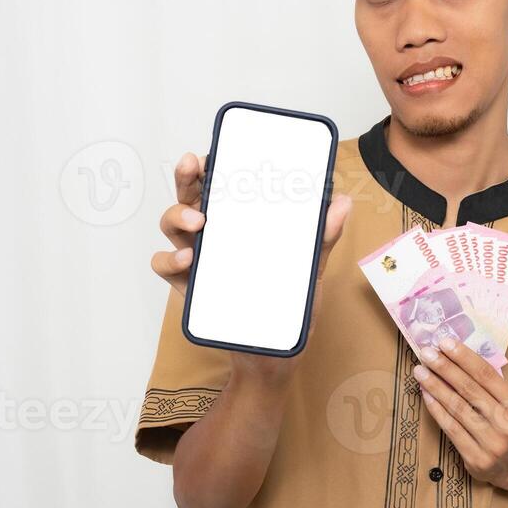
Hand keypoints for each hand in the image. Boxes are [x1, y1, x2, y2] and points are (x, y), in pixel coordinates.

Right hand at [151, 150, 352, 377]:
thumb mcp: (309, 269)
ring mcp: (198, 259)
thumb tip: (342, 203)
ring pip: (172, 225)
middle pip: (190, 196)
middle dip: (186, 177)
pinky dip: (169, 259)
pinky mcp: (187, 286)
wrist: (272, 355)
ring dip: (177, 217)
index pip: (219, 185)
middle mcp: (214, 235)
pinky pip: (164, 265)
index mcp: (239, 223)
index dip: (210, 165)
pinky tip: (188, 260)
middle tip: (193, 166)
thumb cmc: (287, 306)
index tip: (209, 152)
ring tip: (198, 223)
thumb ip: (322, 237)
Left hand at [412, 337, 507, 494]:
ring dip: (435, 386)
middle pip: (469, 390)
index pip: (487, 375)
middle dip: (445, 368)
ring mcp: (492, 444)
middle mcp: (507, 425)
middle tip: (426, 353)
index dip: (464, 357)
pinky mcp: (476, 459)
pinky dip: (436, 409)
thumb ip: (491, 386)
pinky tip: (426, 395)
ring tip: (420, 371)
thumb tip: (456, 358)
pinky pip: (451, 428)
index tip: (445, 342)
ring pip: (457, 408)